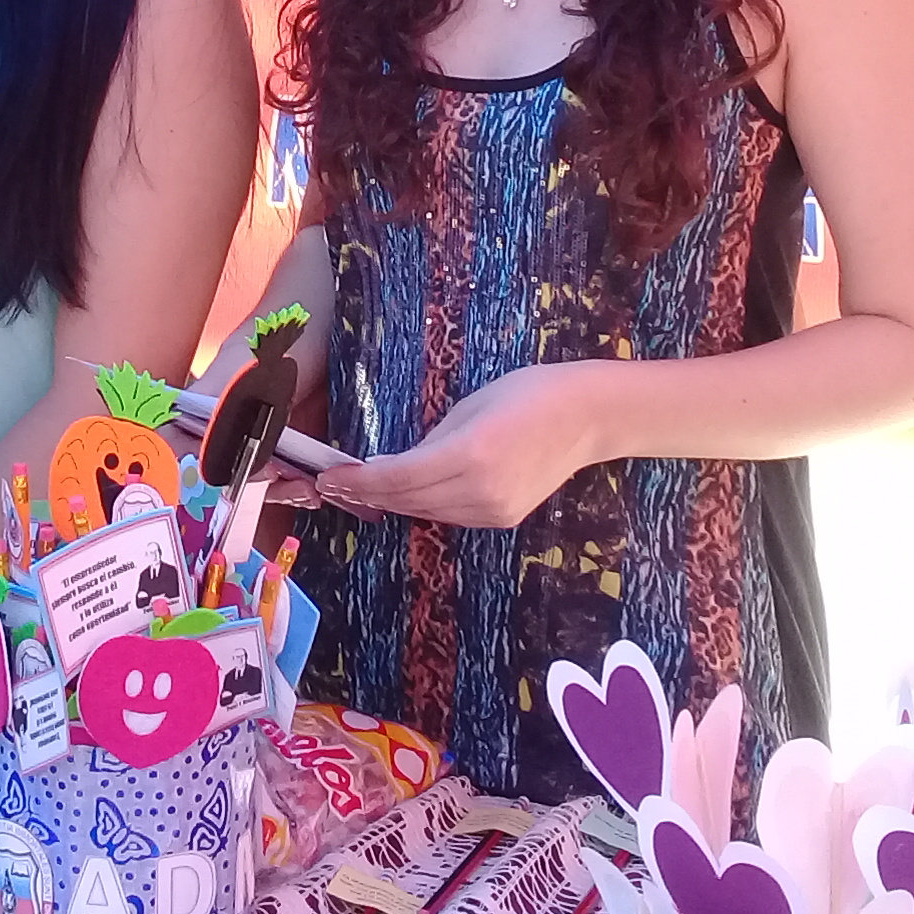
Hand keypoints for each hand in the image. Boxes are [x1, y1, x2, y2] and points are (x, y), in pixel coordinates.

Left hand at [315, 363, 608, 530]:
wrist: (584, 418)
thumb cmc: (526, 393)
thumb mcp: (469, 407)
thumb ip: (431, 440)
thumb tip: (395, 464)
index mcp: (468, 454)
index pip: (397, 476)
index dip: (358, 480)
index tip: (329, 476)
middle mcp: (480, 491)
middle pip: (406, 500)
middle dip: (365, 494)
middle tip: (332, 484)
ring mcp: (493, 511)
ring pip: (425, 512)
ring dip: (390, 503)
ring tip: (358, 490)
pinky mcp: (502, 520)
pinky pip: (449, 515)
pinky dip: (422, 505)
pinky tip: (403, 494)